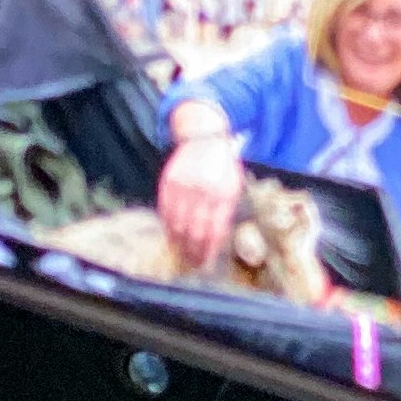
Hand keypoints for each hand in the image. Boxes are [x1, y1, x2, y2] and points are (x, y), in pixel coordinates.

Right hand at [156, 117, 241, 266]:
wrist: (204, 138)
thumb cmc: (223, 165)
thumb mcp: (234, 184)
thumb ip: (226, 209)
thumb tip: (217, 236)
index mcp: (223, 194)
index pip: (215, 230)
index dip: (210, 249)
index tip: (206, 261)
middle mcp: (203, 192)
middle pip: (196, 231)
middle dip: (194, 251)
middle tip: (193, 263)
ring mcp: (184, 188)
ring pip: (178, 225)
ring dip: (179, 243)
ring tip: (181, 254)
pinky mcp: (169, 183)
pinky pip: (166, 212)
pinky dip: (168, 227)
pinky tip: (171, 236)